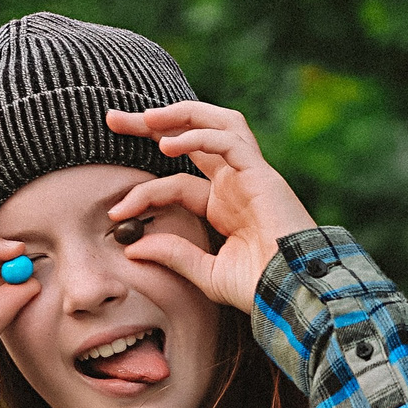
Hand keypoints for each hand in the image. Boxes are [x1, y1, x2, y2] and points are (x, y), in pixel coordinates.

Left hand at [105, 102, 317, 312]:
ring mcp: (250, 175)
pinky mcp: (262, 174)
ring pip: (218, 123)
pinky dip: (199, 135)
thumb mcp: (207, 273)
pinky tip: (169, 145)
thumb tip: (131, 246)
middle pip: (193, 136)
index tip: (114, 212)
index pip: (174, 183)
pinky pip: (229, 140)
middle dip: (152, 123)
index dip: (141, 193)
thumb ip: (173, 255)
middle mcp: (235, 184)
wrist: (295, 293)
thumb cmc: (260, 289)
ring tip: (145, 118)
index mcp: (224, 206)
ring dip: (179, 115)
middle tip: (112, 119)